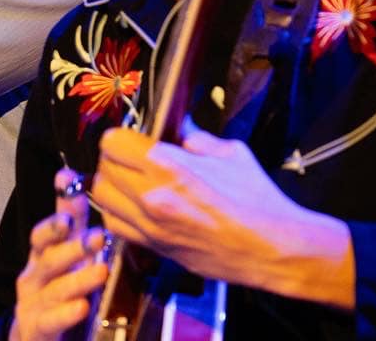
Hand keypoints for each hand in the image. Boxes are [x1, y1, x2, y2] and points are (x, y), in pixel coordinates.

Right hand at [10, 167, 107, 340]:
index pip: (53, 223)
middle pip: (49, 253)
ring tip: (101, 272)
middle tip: (95, 235)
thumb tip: (107, 193)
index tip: (69, 179)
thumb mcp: (72, 262)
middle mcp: (36, 272)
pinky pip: (50, 320)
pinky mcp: (36, 327)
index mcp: (45, 253)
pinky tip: (81, 307)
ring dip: (77, 278)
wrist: (34, 337)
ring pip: (55, 287)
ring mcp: (33, 300)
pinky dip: (65, 313)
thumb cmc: (59, 294)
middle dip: (70, 243)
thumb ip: (81, 233)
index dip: (60, 202)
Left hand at [89, 120, 353, 308]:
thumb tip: (179, 126)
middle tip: (129, 159)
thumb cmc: (257, 199)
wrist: (274, 249)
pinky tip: (134, 208)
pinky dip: (117, 214)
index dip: (119, 136)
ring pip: (102, 200)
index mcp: (167, 166)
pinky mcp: (155, 248)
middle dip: (113, 160)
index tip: (131, 138)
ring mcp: (150, 226)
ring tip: (128, 182)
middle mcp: (151, 196)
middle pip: (103, 170)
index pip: (112, 142)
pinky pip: (115, 227)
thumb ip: (196, 138)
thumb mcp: (230, 153)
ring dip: (111, 186)